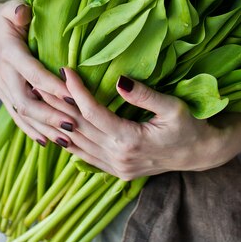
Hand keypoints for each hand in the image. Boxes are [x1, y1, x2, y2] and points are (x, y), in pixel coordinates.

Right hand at [0, 0, 78, 146]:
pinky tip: (47, 142)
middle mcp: (5, 74)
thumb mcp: (13, 7)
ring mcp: (4, 88)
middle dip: (51, 115)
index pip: (33, 73)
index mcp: (10, 53)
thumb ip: (17, 10)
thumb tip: (22, 13)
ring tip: (67, 140)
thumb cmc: (10, 16)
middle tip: (74, 125)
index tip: (73, 96)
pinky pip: (18, 117)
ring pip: (24, 114)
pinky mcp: (6, 96)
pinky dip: (32, 131)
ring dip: (45, 128)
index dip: (52, 86)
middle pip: (27, 101)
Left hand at [57, 68, 240, 179]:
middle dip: (58, 104)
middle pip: (78, 128)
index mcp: (129, 140)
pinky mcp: (116, 172)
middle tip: (41, 82)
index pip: (93, 112)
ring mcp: (115, 167)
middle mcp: (118, 157)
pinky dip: (69, 142)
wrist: (199, 154)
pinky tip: (58, 128)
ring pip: (77, 144)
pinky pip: (84, 157)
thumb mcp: (173, 107)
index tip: (65, 69)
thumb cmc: (189, 126)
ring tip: (43, 102)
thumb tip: (119, 81)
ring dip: (58, 123)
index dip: (76, 90)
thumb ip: (144, 95)